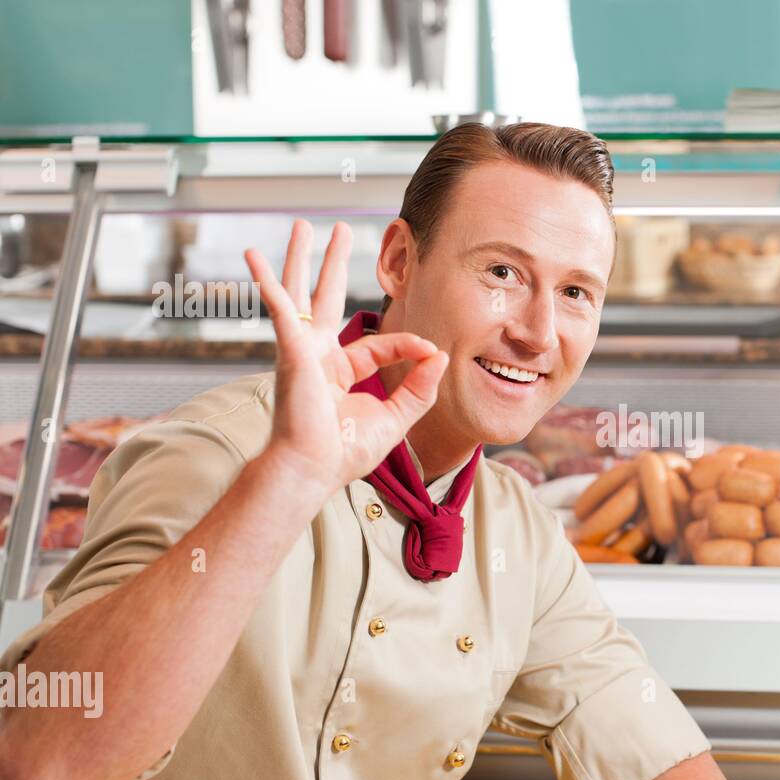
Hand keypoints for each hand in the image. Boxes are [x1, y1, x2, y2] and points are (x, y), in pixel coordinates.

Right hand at [243, 219, 448, 500]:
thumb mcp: (394, 418)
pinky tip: (256, 259)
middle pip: (326, 299)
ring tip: (299, 226)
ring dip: (297, 259)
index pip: (379, 345)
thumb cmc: (343, 452)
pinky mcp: (290, 352)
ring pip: (299, 294)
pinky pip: (281, 312)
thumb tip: (440, 356)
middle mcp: (317, 356)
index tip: (431, 351)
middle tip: (337, 230)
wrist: (313, 470)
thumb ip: (419, 389)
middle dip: (332, 263)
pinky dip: (269, 285)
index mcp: (340, 371)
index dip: (409, 346)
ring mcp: (300, 351)